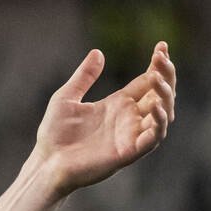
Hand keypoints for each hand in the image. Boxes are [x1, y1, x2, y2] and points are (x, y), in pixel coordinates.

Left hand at [33, 42, 174, 194]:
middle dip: (166, 75)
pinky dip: (160, 122)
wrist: (45, 164)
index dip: (158, 65)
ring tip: (157, 79)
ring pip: (163, 113)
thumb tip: (97, 52)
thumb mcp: (66, 98)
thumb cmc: (54, 135)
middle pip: (160, 94)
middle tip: (161, 58)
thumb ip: (84, 77)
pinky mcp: (128, 152)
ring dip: (165, 95)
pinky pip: (154, 137)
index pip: (147, 82)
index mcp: (118, 105)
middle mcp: (129, 119)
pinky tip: (155, 106)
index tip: (161, 46)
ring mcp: (131, 135)